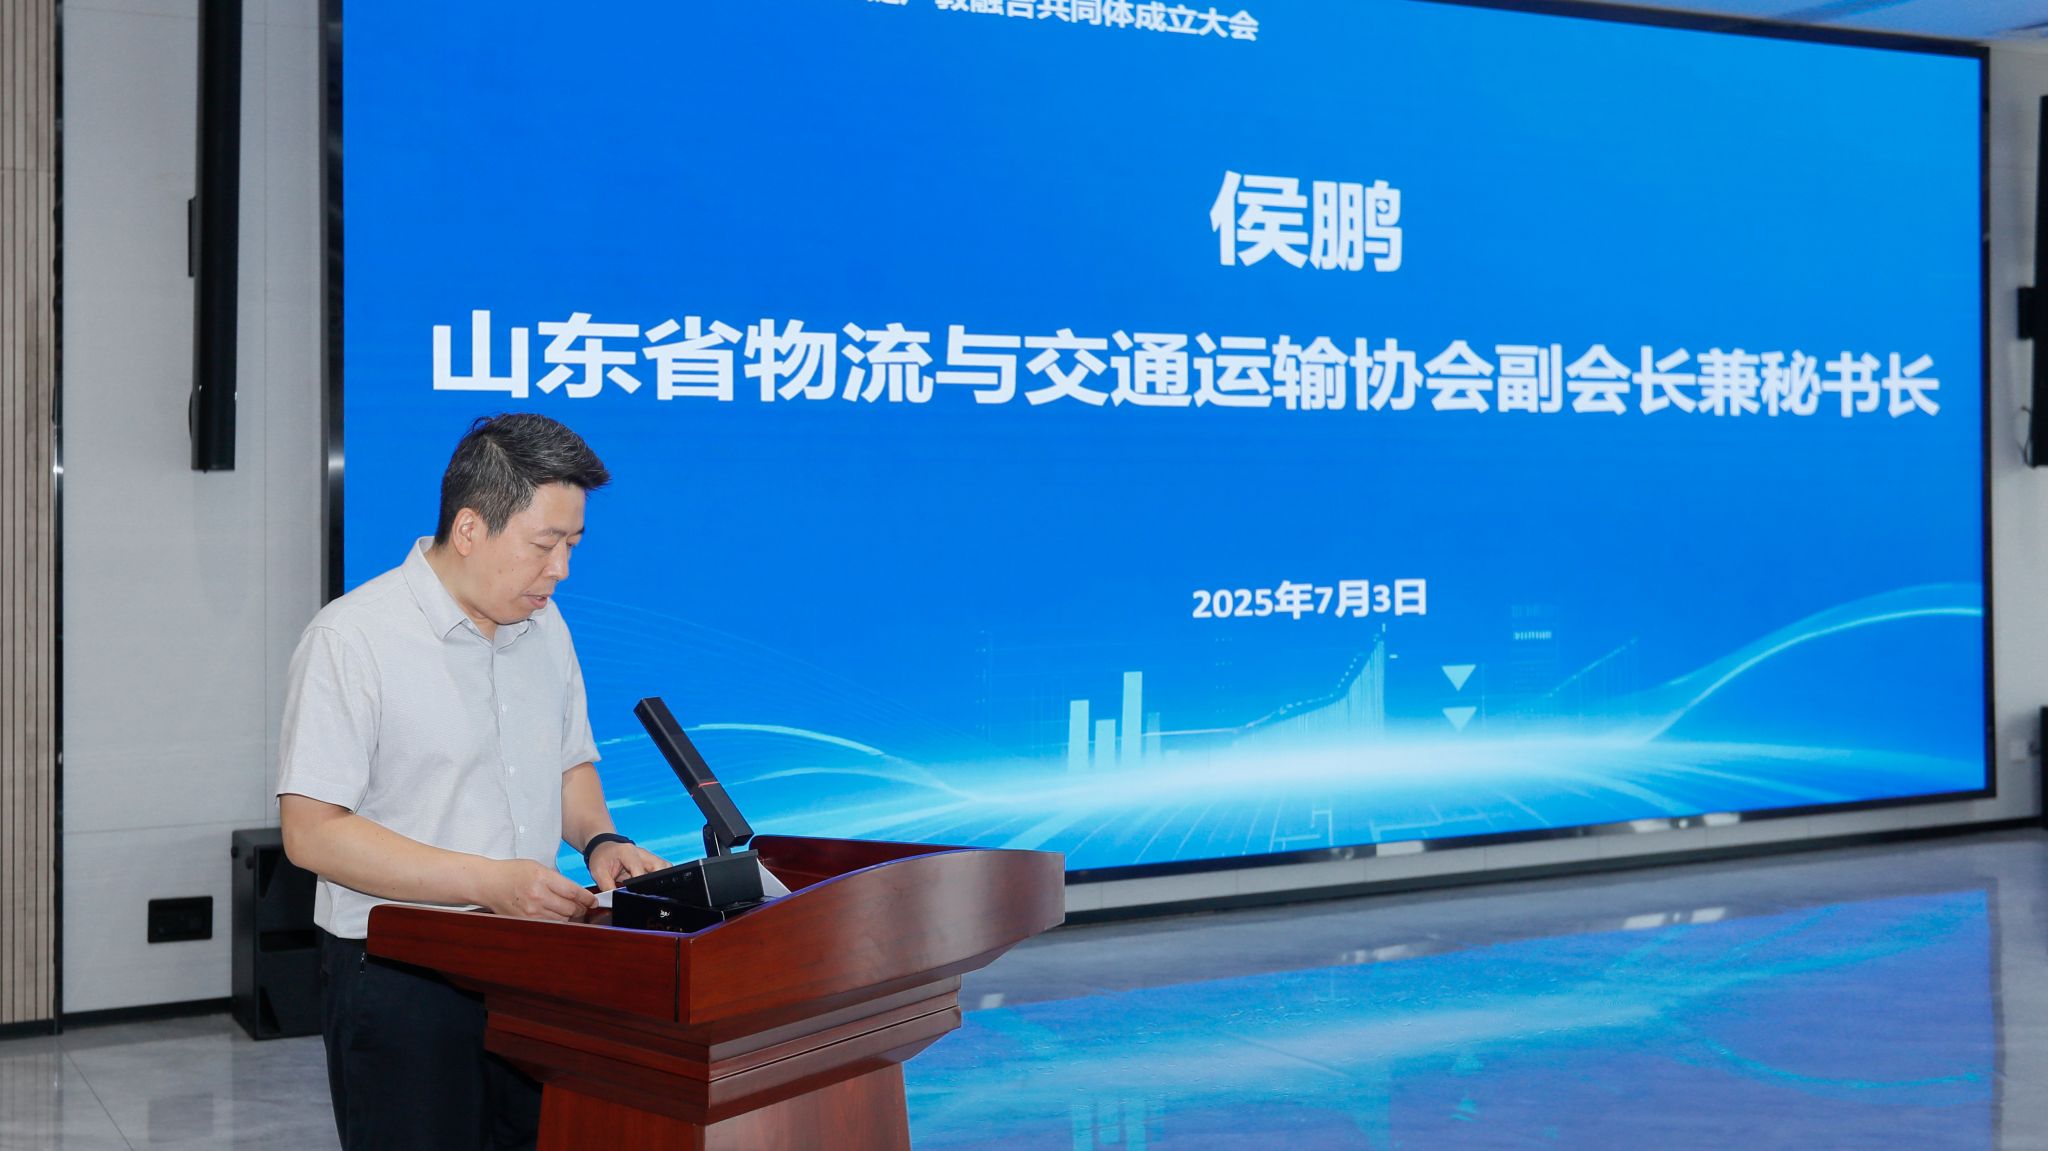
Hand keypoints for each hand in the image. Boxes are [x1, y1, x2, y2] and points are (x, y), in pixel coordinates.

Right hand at [477, 858, 597, 920]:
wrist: (488, 883)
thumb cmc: (512, 872)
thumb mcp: (537, 867)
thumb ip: (557, 879)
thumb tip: (576, 893)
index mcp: (542, 878)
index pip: (573, 892)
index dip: (587, 899)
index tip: (593, 901)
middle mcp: (537, 896)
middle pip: (570, 908)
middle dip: (580, 908)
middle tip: (584, 906)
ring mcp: (530, 911)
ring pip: (561, 919)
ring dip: (569, 916)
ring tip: (570, 911)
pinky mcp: (525, 921)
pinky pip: (548, 925)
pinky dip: (556, 922)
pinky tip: (556, 916)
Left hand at [587, 841, 670, 891]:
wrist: (604, 847)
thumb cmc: (602, 857)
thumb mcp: (598, 872)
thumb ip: (607, 886)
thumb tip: (614, 900)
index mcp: (628, 852)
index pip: (639, 868)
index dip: (639, 884)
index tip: (636, 895)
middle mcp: (642, 853)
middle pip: (659, 866)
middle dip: (655, 882)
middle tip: (647, 893)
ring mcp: (649, 856)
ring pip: (665, 867)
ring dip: (660, 879)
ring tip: (650, 890)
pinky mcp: (652, 861)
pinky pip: (663, 869)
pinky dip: (660, 878)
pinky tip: (652, 886)